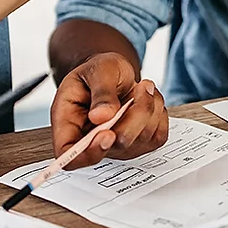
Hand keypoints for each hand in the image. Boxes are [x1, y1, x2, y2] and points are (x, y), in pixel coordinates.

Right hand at [50, 53, 168, 169]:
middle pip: (115, 147)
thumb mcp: (97, 70)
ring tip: (142, 87)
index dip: (90, 153)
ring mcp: (116, 146)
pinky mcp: (139, 144)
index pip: (70, 157)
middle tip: (140, 87)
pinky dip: (159, 114)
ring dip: (149, 109)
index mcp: (68, 124)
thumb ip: (100, 93)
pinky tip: (148, 99)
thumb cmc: (99, 71)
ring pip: (141, 141)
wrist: (115, 72)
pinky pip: (157, 136)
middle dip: (134, 116)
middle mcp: (91, 140)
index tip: (108, 134)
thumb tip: (101, 117)